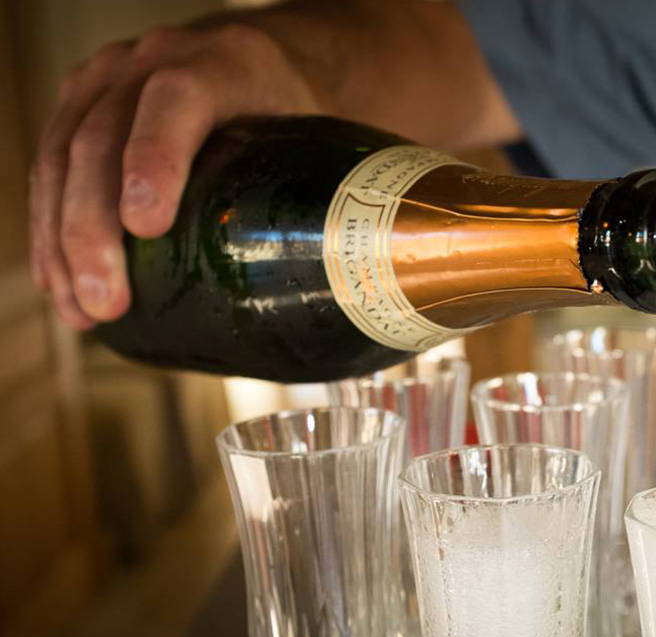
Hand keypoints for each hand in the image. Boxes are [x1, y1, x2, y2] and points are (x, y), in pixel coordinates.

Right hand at [29, 22, 320, 326]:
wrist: (271, 62)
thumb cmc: (299, 111)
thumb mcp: (319, 133)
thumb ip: (330, 187)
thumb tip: (356, 286)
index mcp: (222, 62)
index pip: (177, 100)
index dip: (154, 158)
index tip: (146, 225)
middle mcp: (153, 61)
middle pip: (102, 137)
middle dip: (93, 229)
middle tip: (108, 300)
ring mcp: (109, 81)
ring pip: (63, 156)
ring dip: (62, 242)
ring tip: (81, 309)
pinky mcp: (82, 107)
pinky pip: (51, 167)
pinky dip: (51, 230)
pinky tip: (59, 283)